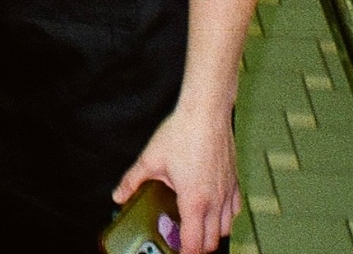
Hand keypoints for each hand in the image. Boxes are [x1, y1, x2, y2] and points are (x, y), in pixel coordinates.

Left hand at [112, 106, 239, 253]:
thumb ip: (133, 180)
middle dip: (198, 248)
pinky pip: (234, 210)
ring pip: (226, 228)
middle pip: (212, 242)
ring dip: (212, 233)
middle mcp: (214, 201)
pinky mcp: (234, 181)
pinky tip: (211, 208)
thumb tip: (118, 195)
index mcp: (194, 201)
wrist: (207, 113)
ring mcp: (227, 192)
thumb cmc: (182, 133)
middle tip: (182, 243)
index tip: (175, 252)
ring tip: (196, 227)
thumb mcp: (150, 159)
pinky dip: (224, 217)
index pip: (195, 244)